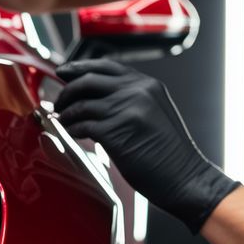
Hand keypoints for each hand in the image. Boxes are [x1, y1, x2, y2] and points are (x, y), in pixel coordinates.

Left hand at [50, 57, 241, 235]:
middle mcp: (137, 91)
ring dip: (66, 114)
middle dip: (66, 91)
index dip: (79, 67)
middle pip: (88, 80)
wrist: (185, 177)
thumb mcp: (154, 113)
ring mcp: (127, 110)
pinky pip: (82, 125)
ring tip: (63, 121)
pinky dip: (72, 129)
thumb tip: (93, 98)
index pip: (106, 66)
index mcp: (147, 84)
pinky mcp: (116, 131)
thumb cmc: (168, 153)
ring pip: (81, 104)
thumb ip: (129, 100)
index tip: (62, 72)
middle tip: (57, 103)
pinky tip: (73, 134)